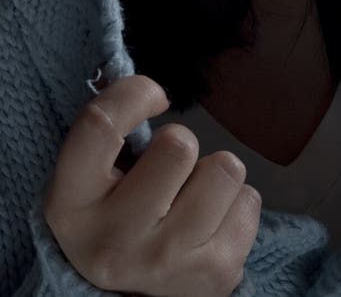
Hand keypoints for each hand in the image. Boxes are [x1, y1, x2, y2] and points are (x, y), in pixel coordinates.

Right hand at [43, 74, 261, 296]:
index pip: (102, 124)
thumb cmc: (112, 214)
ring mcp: (166, 263)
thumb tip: (148, 83)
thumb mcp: (89, 176)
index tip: (154, 95)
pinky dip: (234, 203)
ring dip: (213, 174)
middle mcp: (114, 241)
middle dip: (182, 144)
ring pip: (225, 169)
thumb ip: (111, 130)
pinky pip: (250, 200)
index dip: (136, 93)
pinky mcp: (214, 275)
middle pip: (179, 144)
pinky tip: (209, 223)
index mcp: (71, 205)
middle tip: (170, 169)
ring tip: (192, 195)